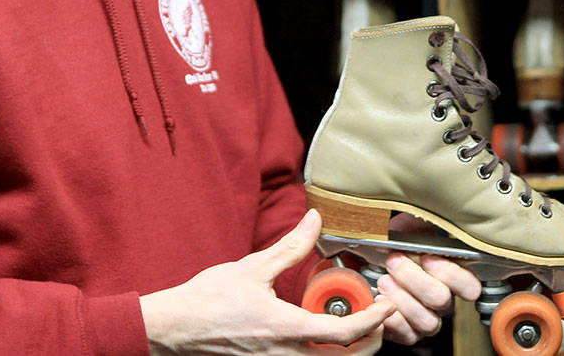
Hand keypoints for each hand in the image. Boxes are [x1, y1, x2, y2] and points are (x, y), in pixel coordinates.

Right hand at [140, 209, 394, 354]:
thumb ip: (290, 246)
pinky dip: (326, 349)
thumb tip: (314, 220)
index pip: (346, 333)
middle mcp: (286, 354)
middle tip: (378, 315)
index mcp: (287, 329)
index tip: (387, 304)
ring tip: (355, 319)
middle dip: (370, 339)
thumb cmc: (208, 300)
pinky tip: (324, 329)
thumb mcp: (252, 267)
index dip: (374, 320)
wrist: (175, 328)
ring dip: (349, 346)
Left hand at [375, 215, 482, 345]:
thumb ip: (423, 223)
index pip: (471, 287)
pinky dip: (390, 318)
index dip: (450, 274)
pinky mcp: (410, 333)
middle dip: (414, 279)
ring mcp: (428, 319)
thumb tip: (429, 209)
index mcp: (453, 278)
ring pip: (427, 322)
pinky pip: (407, 335)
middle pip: (442, 300)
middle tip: (394, 261)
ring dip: (401, 299)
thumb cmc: (396, 245)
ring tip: (384, 280)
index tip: (427, 257)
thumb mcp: (411, 227)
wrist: (373, 263)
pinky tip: (380, 299)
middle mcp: (444, 302)